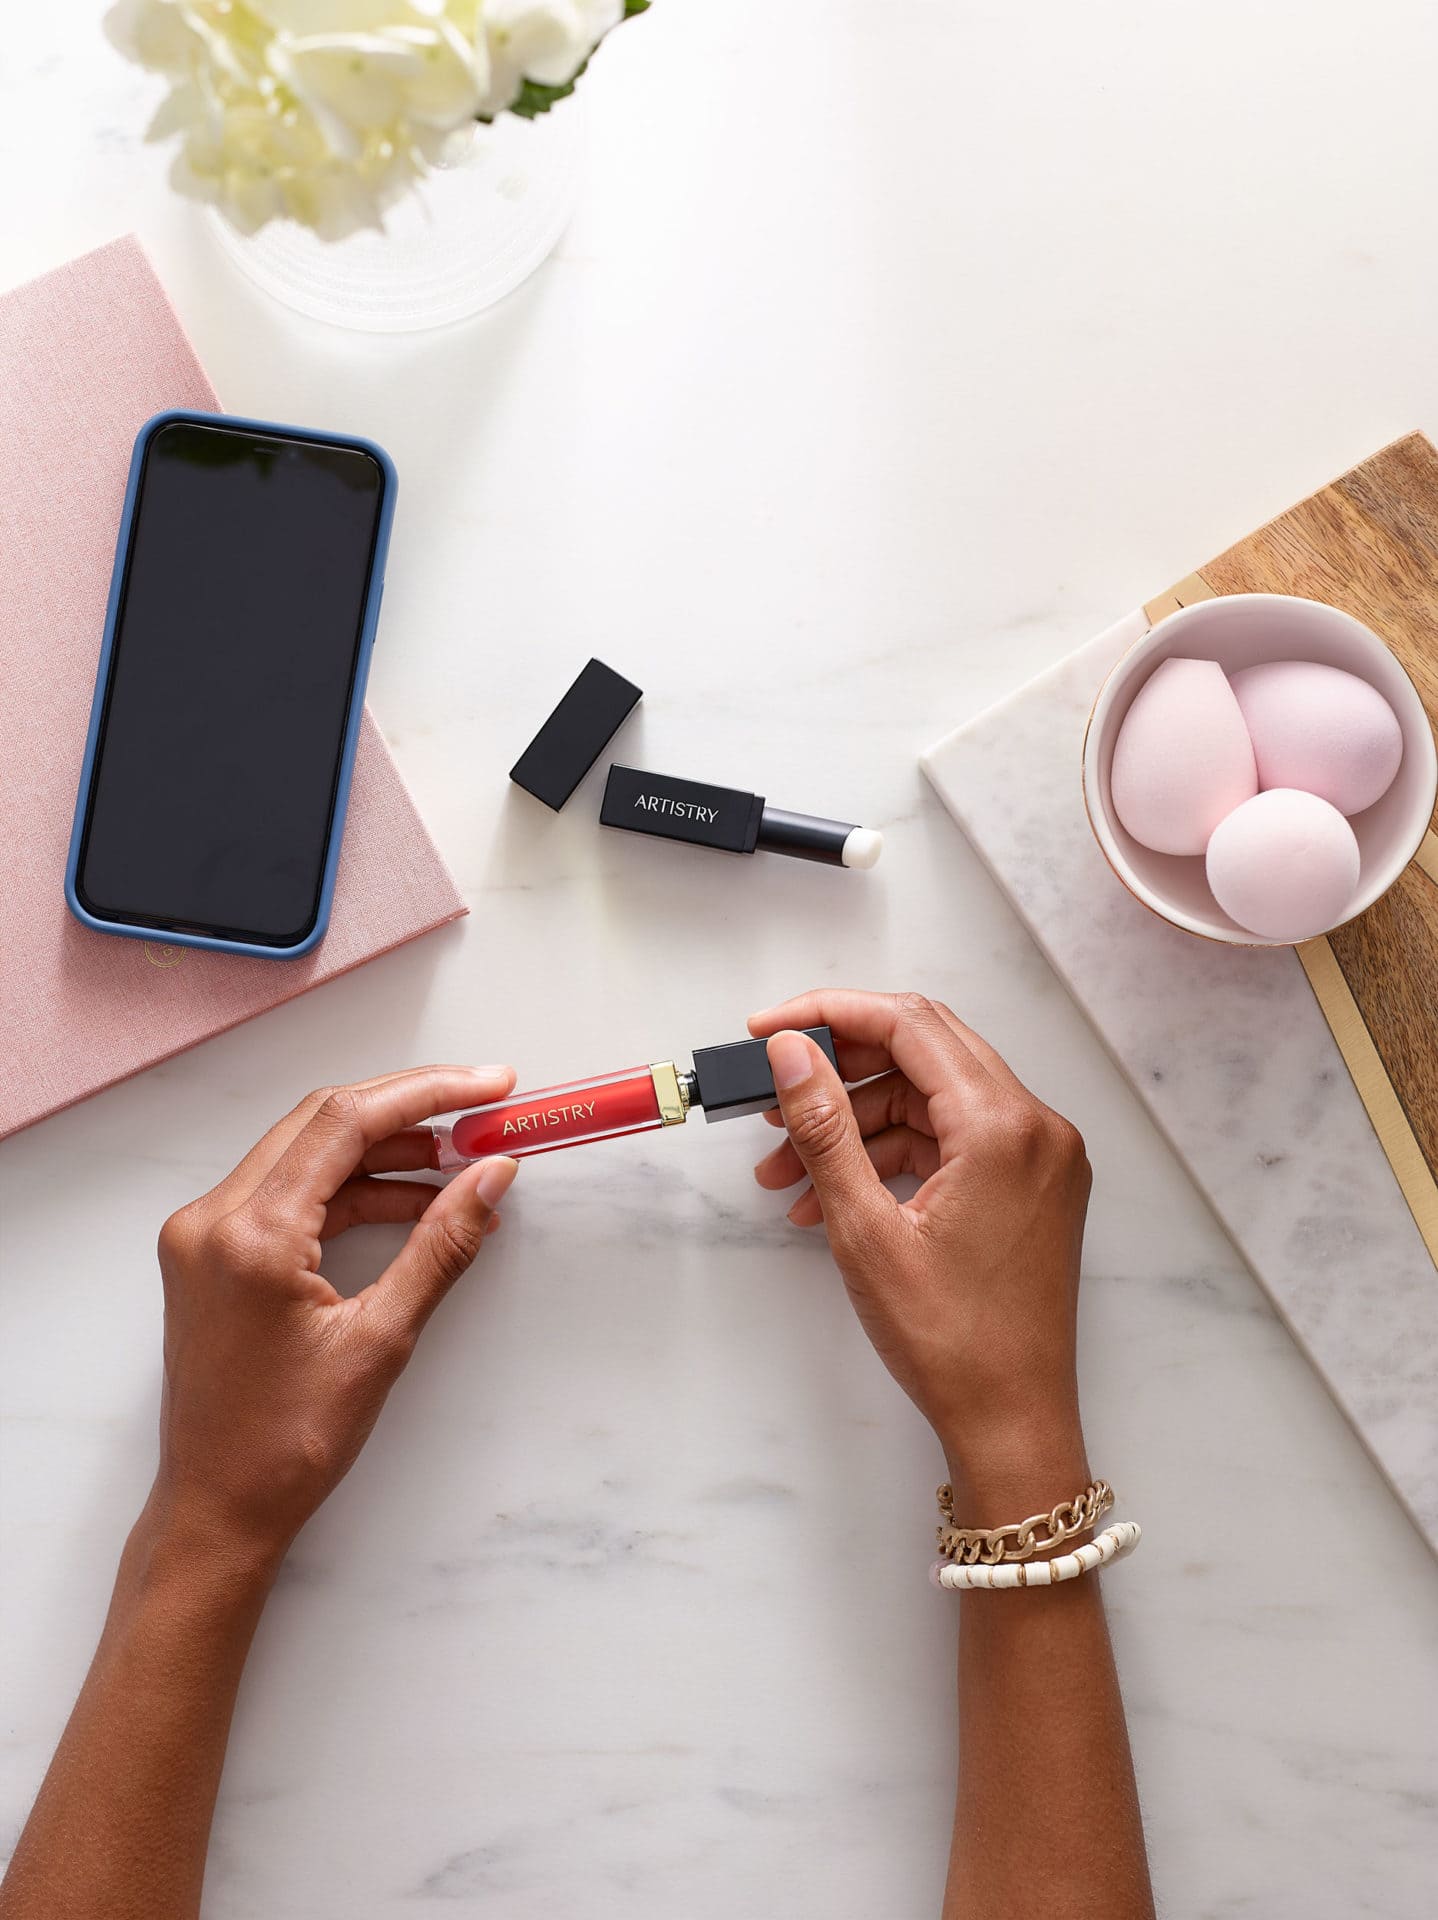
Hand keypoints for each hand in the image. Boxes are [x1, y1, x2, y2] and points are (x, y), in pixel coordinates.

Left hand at [148, 1066, 518, 1573]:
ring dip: (385, 1151)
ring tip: (461, 1163)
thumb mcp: (382, 1341)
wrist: (217, 1509)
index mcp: (249, 1236)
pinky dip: (353, 1189)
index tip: (489, 1085)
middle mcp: (213, 1219)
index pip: (345, 1122)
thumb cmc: (287, 1444)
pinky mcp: (212, 1253)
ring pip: (307, 1152)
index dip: (427, 1093)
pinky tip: (412, 1203)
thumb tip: (491, 1176)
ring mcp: (204, 1233)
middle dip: (411, 1109)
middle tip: (484, 1107)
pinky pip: (291, 1192)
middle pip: (323, 1121)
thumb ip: (440, 1245)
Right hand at [749, 992, 1091, 1509]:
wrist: (1012, 1424)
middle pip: (924, 1051)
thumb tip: (792, 1053)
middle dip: (839, 1068)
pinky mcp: (1031, 1187)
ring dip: (856, 1122)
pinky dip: (890, 1156)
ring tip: (784, 1170)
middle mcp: (1036, 1127)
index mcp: (1004, 1127)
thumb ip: (825, 1128)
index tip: (768, 1028)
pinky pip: (952, 1141)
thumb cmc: (950, 1342)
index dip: (830, 1014)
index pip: (911, 1024)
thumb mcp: (865, 1230)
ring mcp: (1040, 1158)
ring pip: (932, 1100)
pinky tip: (830, 1195)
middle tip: (772, 1089)